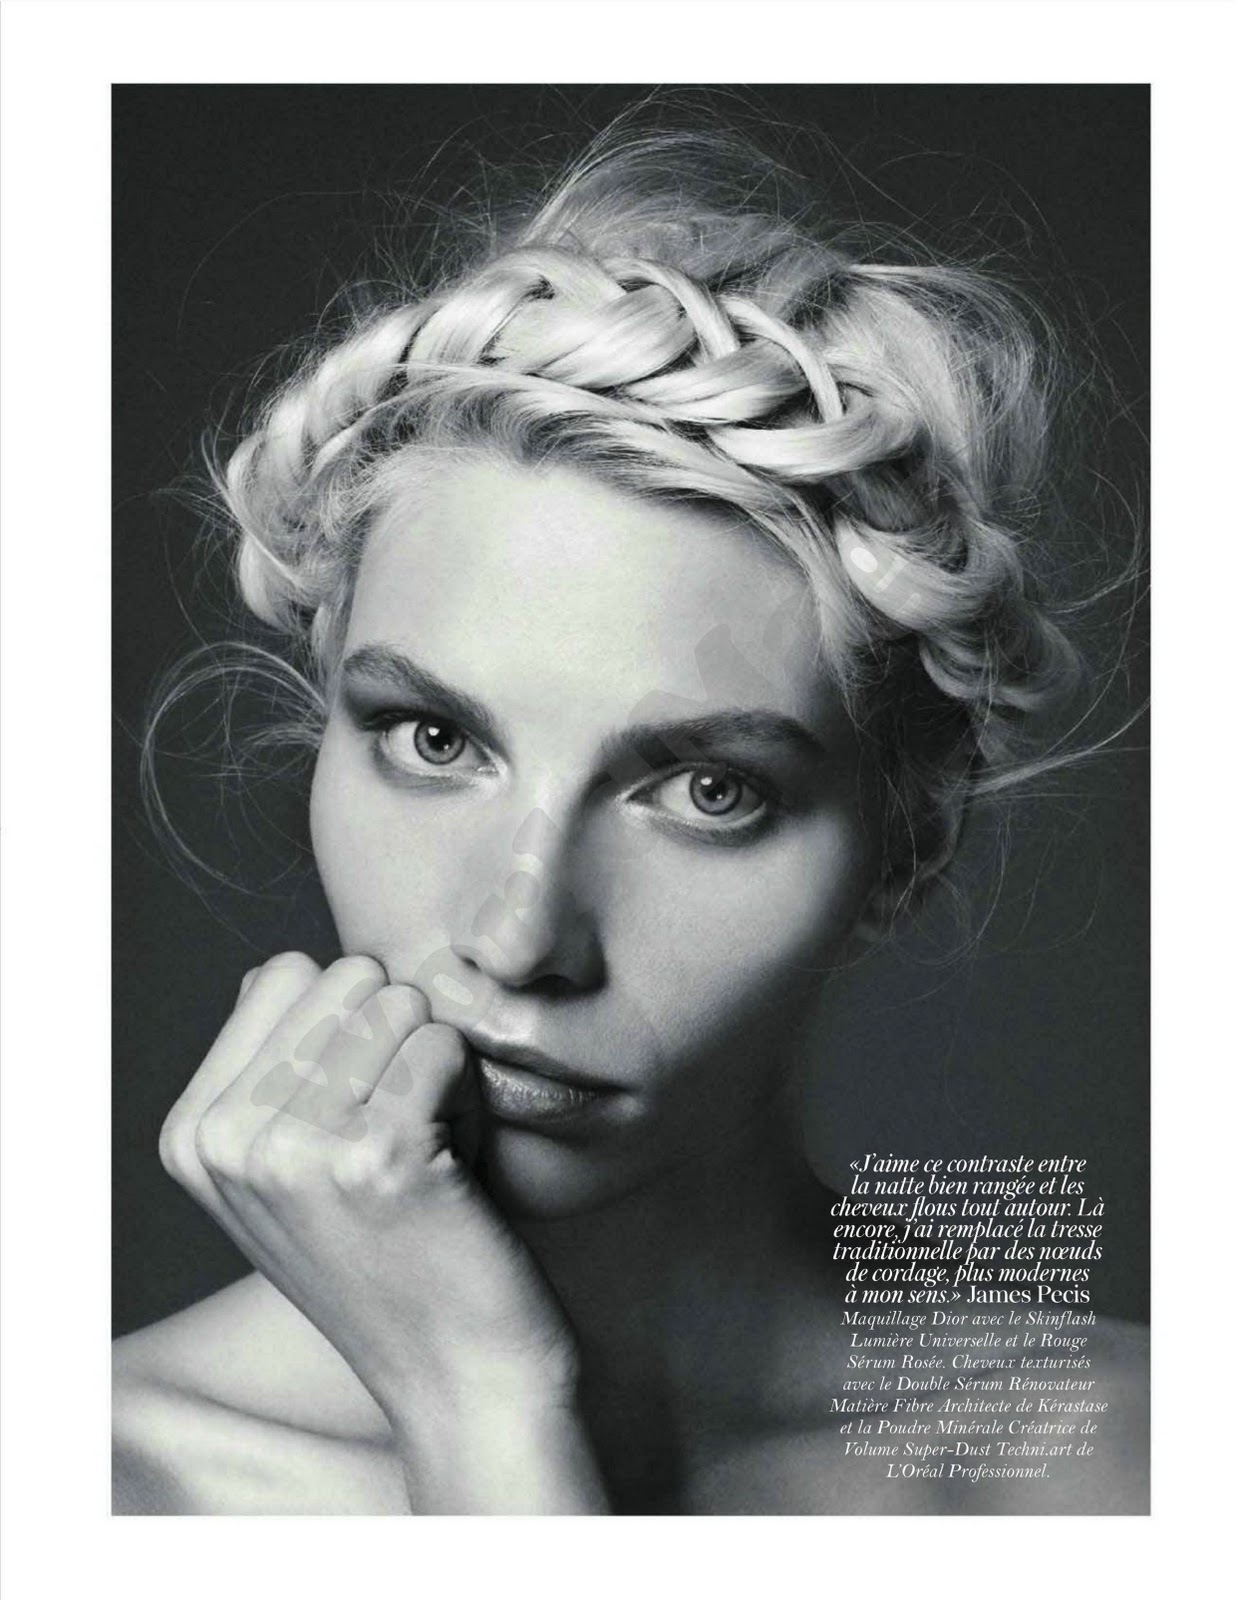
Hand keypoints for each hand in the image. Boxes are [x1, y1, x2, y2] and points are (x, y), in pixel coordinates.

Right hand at [158, 952, 583, 1443]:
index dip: (347, 1027)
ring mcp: (294, 1149)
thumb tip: (274, 970)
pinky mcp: (376, 1156)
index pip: (284, 973)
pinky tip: (455, 1167)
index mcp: (193, 1133)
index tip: (355, 1113)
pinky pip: (444, 1045)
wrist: (459, 1375)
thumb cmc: (395, 1254)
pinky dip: (469, 1096)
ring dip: (437, 1069)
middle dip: (397, 1041)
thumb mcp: (288, 1168)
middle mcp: (227, 1139)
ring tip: (429, 1152)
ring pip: (401, 1004)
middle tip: (404, 1133)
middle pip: (348, 977)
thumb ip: (268, 1069)